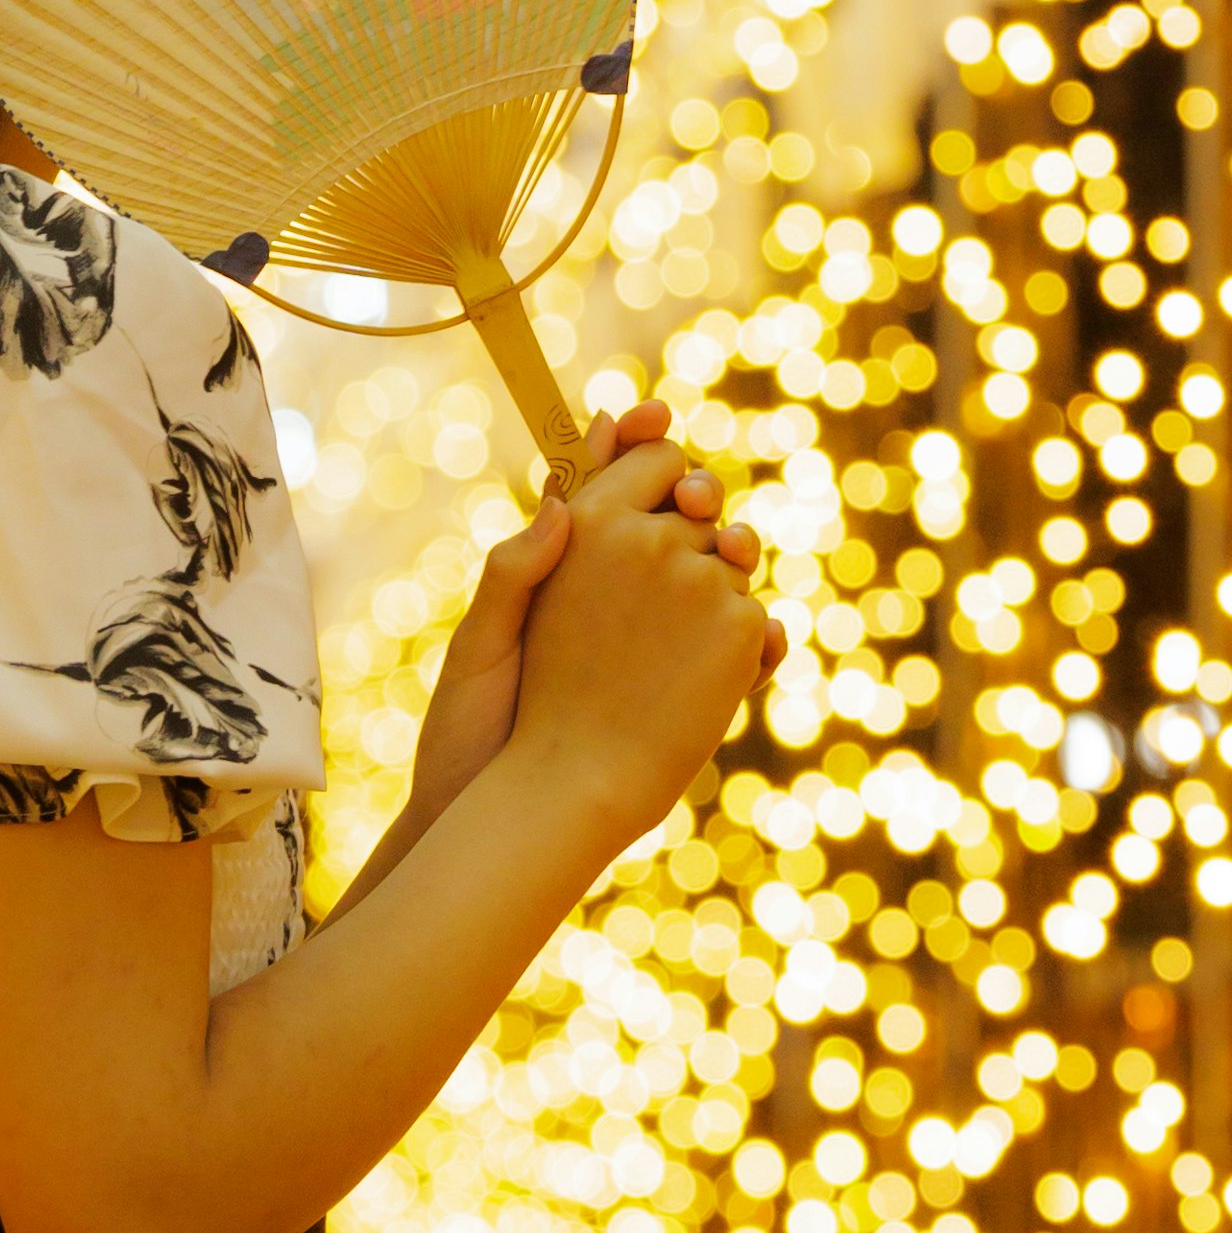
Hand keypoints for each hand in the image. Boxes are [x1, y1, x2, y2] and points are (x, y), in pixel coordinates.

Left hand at [503, 404, 776, 854]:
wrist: (494, 817)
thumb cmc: (468, 730)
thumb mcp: (481, 646)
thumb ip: (515, 573)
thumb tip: (562, 498)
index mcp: (562, 568)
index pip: (610, 482)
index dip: (635, 441)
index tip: (650, 415)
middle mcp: (617, 591)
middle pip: (677, 516)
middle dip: (695, 489)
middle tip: (692, 496)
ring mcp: (656, 639)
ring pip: (716, 575)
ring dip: (736, 551)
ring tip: (731, 553)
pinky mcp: (686, 689)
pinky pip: (737, 650)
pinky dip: (760, 636)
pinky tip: (763, 634)